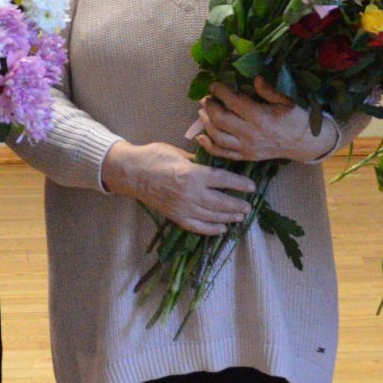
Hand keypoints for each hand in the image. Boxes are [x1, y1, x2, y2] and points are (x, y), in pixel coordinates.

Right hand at [103, 139, 257, 235]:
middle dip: (237, 205)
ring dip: (228, 217)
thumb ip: (198, 161)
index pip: (223, 180)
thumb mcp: (179, 153)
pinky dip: (210, 229)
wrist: (130, 173)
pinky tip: (220, 229)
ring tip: (240, 217)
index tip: (252, 187)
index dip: (240, 184)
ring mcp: (182, 207)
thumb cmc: (154, 157)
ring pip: (211, 216)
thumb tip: (215, 162)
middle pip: (221, 202)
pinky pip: (196, 226)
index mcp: (193, 174)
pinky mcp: (174, 216)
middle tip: (248, 206)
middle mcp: (190, 193)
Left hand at [189, 80, 331, 163]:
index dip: (219, 91)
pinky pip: (223, 154)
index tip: (213, 85)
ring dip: (206, 123)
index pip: (232, 101)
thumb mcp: (286, 101)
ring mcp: (247, 147)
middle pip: (220, 119)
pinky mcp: (246, 156)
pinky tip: (201, 137)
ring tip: (202, 112)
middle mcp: (250, 133)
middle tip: (205, 98)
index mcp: (260, 116)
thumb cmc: (295, 118)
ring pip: (218, 137)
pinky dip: (209, 146)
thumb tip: (256, 77)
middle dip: (209, 106)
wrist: (304, 143)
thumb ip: (269, 90)